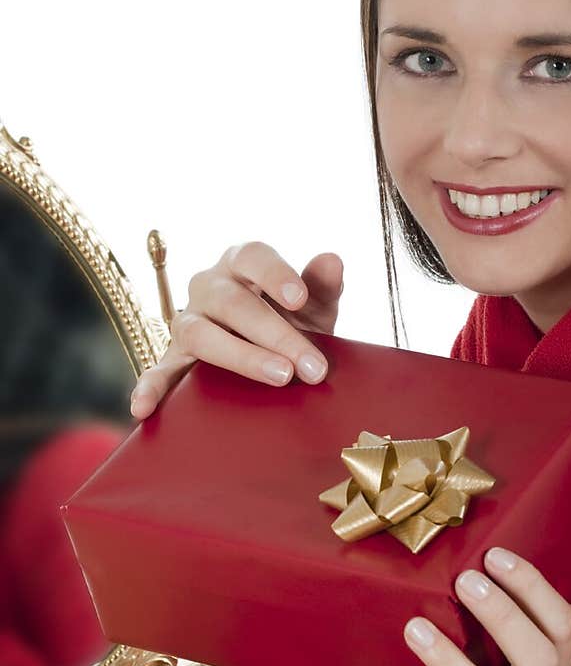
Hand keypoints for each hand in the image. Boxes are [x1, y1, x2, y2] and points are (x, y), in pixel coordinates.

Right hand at [129, 241, 343, 418]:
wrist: (274, 354)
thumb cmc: (293, 321)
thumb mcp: (314, 306)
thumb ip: (322, 285)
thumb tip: (332, 261)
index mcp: (241, 265)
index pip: (253, 257)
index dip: (275, 274)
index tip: (300, 298)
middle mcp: (208, 288)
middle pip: (232, 303)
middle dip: (276, 335)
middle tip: (313, 366)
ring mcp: (187, 323)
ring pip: (200, 334)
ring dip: (240, 357)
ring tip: (280, 377)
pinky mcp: (174, 359)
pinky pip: (158, 371)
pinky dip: (149, 388)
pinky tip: (142, 409)